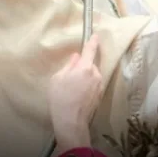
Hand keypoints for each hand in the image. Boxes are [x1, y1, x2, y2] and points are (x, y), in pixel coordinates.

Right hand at [48, 34, 102, 152]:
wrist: (71, 121)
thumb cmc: (60, 98)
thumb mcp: (58, 79)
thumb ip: (69, 65)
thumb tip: (76, 57)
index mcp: (85, 67)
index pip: (90, 50)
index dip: (93, 41)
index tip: (96, 35)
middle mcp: (96, 73)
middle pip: (89, 64)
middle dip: (82, 67)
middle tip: (70, 78)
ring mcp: (99, 84)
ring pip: (92, 75)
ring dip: (85, 77)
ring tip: (72, 90)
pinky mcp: (100, 94)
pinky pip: (93, 84)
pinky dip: (87, 86)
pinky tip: (78, 95)